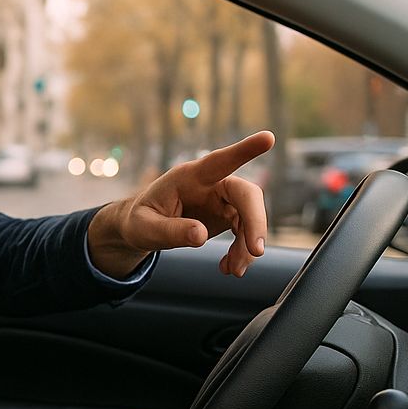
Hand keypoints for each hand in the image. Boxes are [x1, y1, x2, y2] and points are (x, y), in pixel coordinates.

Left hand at [89, 130, 273, 277]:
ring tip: (234, 270)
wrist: (140, 228)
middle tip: (255, 251)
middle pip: (246, 194)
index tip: (268, 138)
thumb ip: (170, 231)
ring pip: (250, 216)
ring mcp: (220, 200)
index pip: (219, 160)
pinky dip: (242, 251)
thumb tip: (200, 235)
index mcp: (188, 177)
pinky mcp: (225, 216)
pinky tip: (229, 267)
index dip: (244, 150)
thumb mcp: (145, 228)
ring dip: (247, 245)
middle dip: (255, 221)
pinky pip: (244, 231)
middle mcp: (210, 184)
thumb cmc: (139, 220)